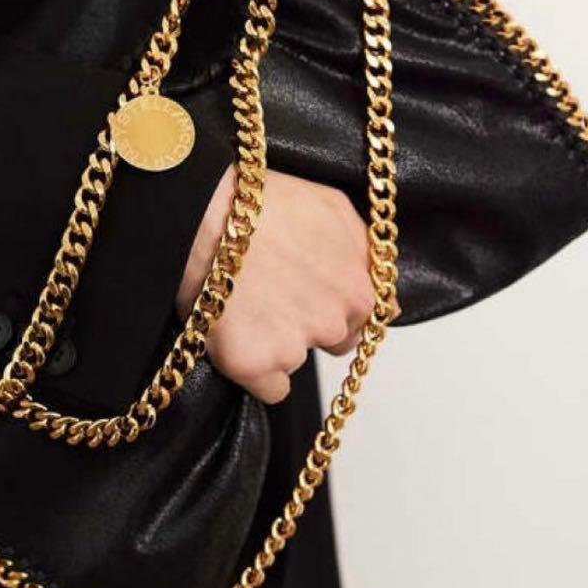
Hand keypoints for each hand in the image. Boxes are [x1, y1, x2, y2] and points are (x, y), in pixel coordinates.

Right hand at [178, 165, 374, 403]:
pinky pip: (268, 387)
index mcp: (360, 288)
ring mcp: (295, 347)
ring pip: (296, 360)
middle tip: (270, 290)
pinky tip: (235, 329)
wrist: (202, 208)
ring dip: (276, 341)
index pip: (363, 317)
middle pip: (332, 341)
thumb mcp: (333, 208)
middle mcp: (334, 323)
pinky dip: (254, 367)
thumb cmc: (262, 200)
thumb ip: (366, 253)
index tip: (307, 290)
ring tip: (245, 299)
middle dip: (307, 322)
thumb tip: (385, 294)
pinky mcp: (253, 365)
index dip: (332, 301)